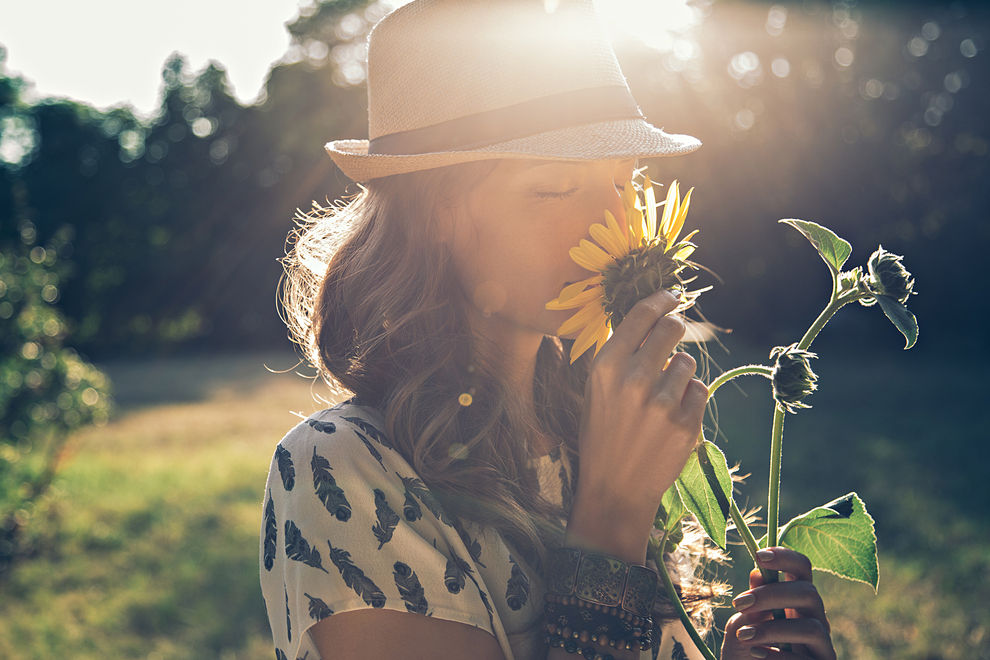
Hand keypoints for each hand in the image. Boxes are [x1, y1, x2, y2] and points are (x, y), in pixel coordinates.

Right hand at [566, 289, 707, 561]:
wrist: (614, 488)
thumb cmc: (602, 433)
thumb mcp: (596, 389)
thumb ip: (620, 354)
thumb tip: (650, 316)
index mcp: (606, 366)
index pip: (642, 315)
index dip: (661, 299)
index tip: (671, 295)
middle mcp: (634, 379)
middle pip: (672, 329)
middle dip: (675, 329)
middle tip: (673, 337)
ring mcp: (662, 403)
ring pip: (688, 362)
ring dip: (680, 372)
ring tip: (661, 396)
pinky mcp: (686, 424)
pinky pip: (700, 390)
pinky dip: (690, 398)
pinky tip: (672, 416)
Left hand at [721, 547, 835, 659]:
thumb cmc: (745, 652)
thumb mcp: (741, 625)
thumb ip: (751, 603)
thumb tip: (757, 574)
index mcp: (795, 600)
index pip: (802, 569)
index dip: (786, 557)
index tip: (758, 555)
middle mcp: (814, 618)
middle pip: (809, 593)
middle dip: (772, 594)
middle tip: (739, 603)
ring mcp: (821, 645)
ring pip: (812, 627)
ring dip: (773, 629)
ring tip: (743, 635)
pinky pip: (805, 659)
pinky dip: (778, 654)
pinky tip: (755, 653)